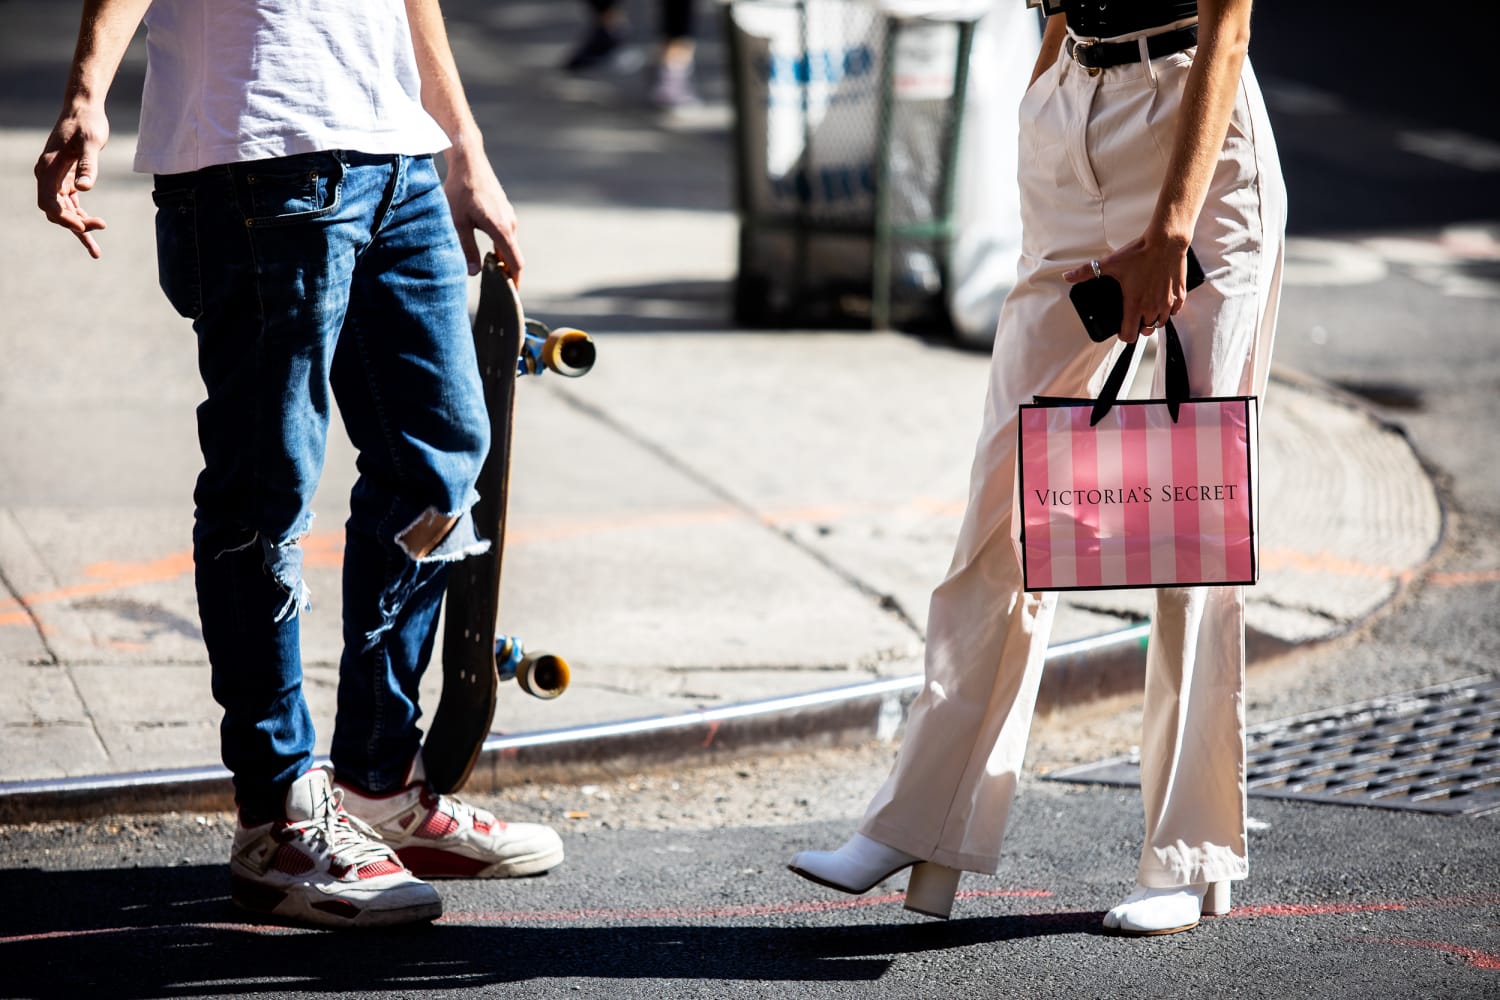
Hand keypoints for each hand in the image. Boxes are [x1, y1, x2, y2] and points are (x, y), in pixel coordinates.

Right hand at [35, 105, 110, 258]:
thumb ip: (88, 165)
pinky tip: (95, 229)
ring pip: (63, 211)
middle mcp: (48, 175)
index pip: (49, 201)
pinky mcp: (67, 180)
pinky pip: (72, 205)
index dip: (64, 218)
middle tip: (97, 236)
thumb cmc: (88, 124)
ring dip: (79, 228)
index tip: (82, 227)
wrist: (84, 110)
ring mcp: (56, 179)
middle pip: (55, 210)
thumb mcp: (91, 143)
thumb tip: (85, 189)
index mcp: (48, 168)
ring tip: (95, 252)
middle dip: (74, 226)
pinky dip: (82, 218)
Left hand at [441, 144, 523, 280]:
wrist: (469, 161)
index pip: (515, 262)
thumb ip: (466, 248)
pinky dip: (500, 247)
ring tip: (491, 273)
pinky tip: (487, 252)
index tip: (512, 296)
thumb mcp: (457, 222)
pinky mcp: (504, 210)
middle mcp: (510, 223)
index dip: (515, 281)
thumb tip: (473, 273)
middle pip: (513, 255)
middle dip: (507, 273)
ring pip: (508, 244)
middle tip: (497, 289)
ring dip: (502, 259)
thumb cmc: (460, 190)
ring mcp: (508, 216)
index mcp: (501, 229)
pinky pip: (506, 234)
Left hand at [1063, 237, 1189, 343]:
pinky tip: (1162, 301)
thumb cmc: (1140, 253)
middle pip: (1146, 330)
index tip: (1121, 329)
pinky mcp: (1180, 294)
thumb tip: (1067, 276)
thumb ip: (1086, 272)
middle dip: (1139, 326)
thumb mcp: (1109, 263)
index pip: (1130, 335)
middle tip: (1134, 316)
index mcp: (1135, 304)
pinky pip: (1176, 311)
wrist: (1166, 241)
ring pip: (1161, 322)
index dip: (1124, 335)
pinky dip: (1169, 309)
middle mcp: (1152, 307)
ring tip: (1147, 309)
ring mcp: (1168, 302)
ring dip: (1154, 319)